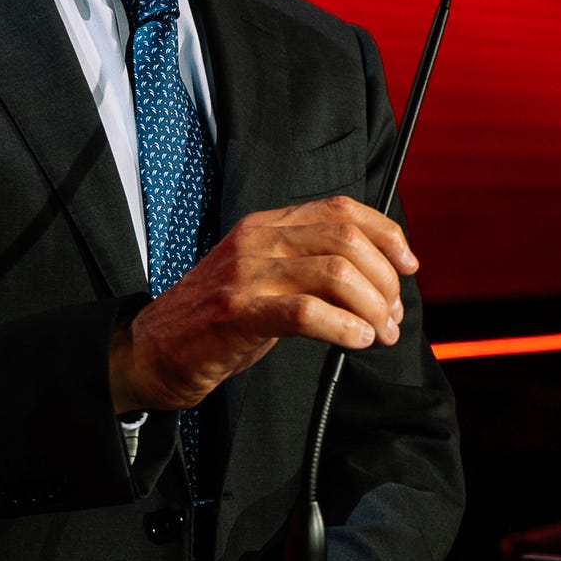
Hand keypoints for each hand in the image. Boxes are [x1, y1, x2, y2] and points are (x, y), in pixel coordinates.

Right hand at [110, 196, 415, 412]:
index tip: (409, 265)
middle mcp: (258, 240)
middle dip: (384, 280)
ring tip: (377, 333)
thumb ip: (309, 267)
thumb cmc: (216, 321)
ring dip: (371, 308)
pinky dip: (343, 327)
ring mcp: (245, 274)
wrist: (151, 351)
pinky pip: (306, 313)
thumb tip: (378, 279)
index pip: (342, 209)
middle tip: (391, 315)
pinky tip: (355, 341)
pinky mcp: (236, 312)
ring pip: (335, 273)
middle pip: (346, 239)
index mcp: (267, 225)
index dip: (386, 234)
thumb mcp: (264, 277)